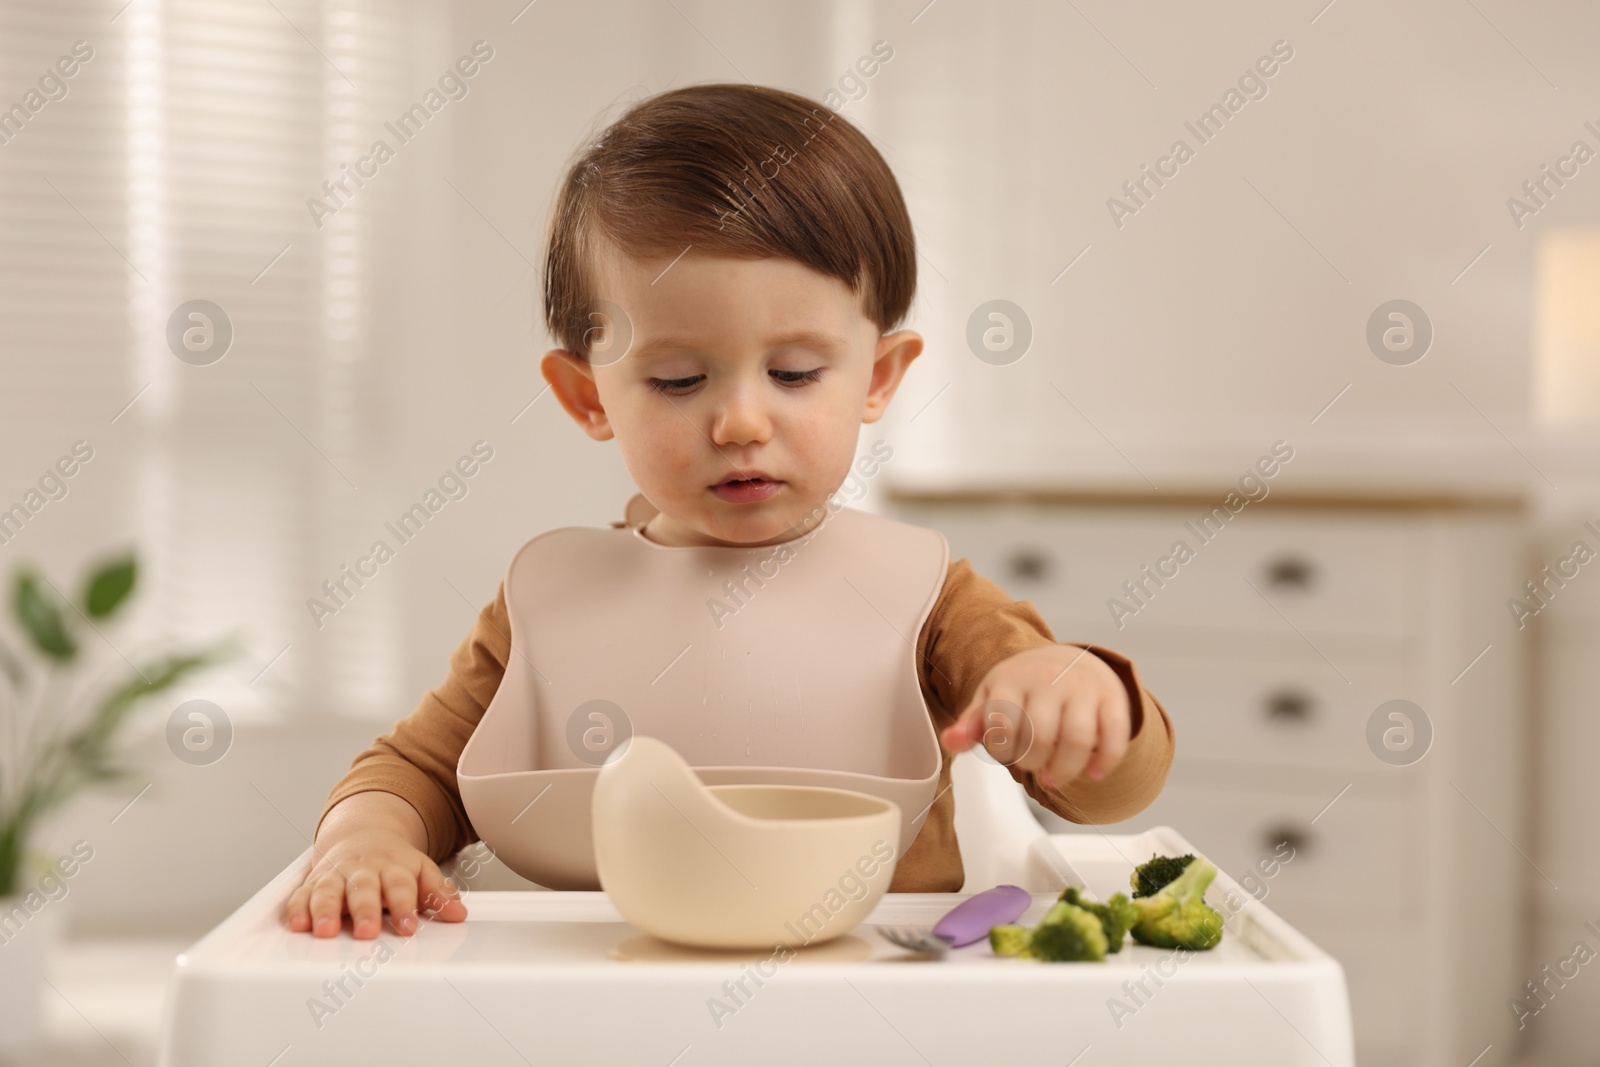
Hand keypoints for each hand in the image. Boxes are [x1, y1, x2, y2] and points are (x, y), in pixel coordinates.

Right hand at [285, 798, 466, 938]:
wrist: (362, 835)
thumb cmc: (393, 861)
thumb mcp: (420, 870)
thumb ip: (437, 892)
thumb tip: (458, 913)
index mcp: (392, 866)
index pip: (400, 886)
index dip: (404, 906)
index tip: (408, 927)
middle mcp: (362, 870)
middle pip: (363, 888)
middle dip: (364, 910)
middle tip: (367, 931)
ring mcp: (336, 876)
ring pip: (328, 891)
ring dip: (325, 910)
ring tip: (325, 930)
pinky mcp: (313, 884)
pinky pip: (301, 895)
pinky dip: (298, 909)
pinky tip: (298, 925)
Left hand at [938, 645, 1130, 789]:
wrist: (1067, 660)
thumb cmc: (1023, 688)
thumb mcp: (992, 698)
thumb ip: (972, 724)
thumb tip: (950, 742)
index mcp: (1011, 677)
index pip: (1003, 725)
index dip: (1004, 751)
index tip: (1008, 754)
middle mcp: (1048, 678)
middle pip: (1040, 737)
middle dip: (1033, 764)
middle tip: (1033, 769)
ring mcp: (1083, 687)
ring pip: (1078, 739)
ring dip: (1066, 770)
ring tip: (1055, 778)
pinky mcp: (1112, 697)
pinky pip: (1115, 734)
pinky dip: (1106, 761)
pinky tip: (1095, 773)